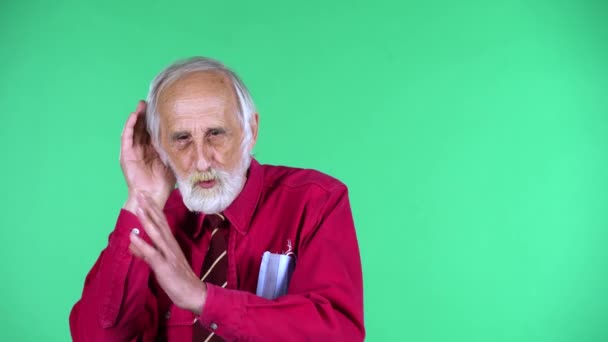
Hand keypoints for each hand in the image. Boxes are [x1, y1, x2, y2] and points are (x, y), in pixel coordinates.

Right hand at [120, 101, 175, 211]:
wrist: (153, 196)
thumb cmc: (164, 182)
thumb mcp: (173, 161)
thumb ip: (177, 150)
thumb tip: (191, 138)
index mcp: (152, 150)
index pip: (152, 131)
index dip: (155, 120)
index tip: (161, 108)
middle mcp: (141, 149)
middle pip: (142, 128)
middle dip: (145, 115)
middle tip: (149, 101)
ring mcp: (133, 152)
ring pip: (133, 130)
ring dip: (136, 117)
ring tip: (141, 105)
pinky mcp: (126, 155)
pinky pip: (126, 138)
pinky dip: (129, 126)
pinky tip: (134, 116)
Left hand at [129, 192, 206, 314]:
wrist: (193, 293)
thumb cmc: (178, 279)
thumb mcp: (161, 264)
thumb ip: (147, 253)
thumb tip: (133, 243)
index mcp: (170, 243)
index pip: (161, 222)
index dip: (152, 208)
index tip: (145, 195)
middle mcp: (170, 245)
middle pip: (159, 223)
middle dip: (149, 207)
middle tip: (140, 192)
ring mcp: (168, 255)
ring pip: (157, 234)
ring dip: (147, 220)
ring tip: (138, 207)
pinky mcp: (165, 266)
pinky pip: (152, 254)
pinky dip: (142, 244)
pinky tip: (133, 237)